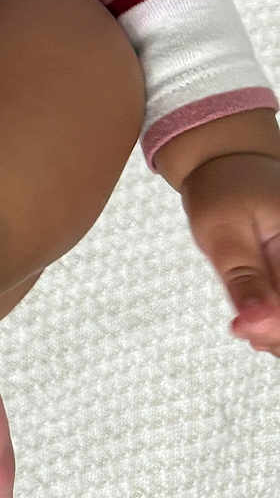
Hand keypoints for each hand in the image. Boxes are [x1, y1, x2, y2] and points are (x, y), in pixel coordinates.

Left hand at [177, 152, 279, 355]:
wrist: (231, 163)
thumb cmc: (225, 188)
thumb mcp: (222, 230)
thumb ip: (243, 278)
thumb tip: (255, 324)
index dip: (275, 328)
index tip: (242, 327)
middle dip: (275, 333)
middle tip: (243, 324)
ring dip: (276, 332)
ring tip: (246, 319)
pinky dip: (276, 324)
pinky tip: (256, 318)